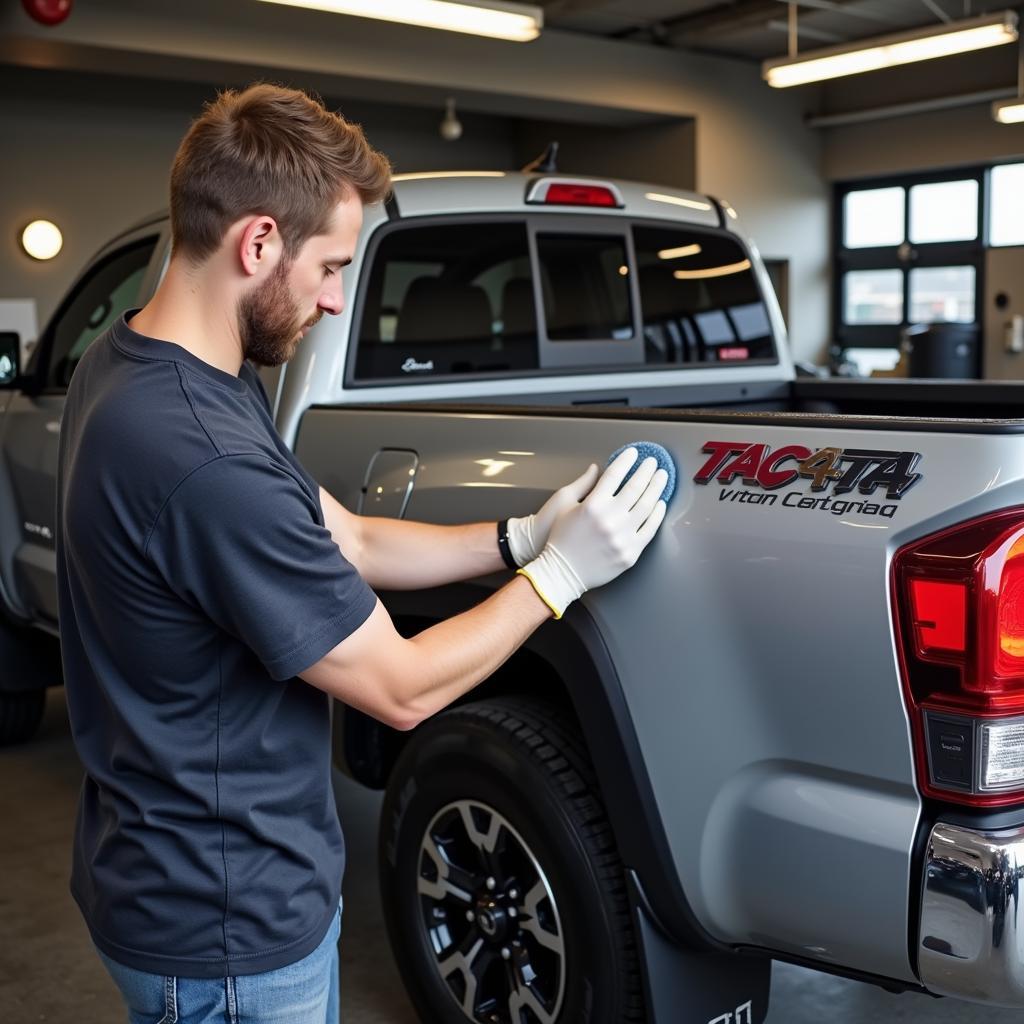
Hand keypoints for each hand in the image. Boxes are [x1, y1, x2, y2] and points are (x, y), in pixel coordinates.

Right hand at [517, 448, 667, 617]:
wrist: (561, 572)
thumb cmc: (560, 537)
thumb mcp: (564, 503)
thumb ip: (583, 483)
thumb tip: (598, 468)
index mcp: (592, 504)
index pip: (615, 475)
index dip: (626, 461)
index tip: (633, 453)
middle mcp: (609, 519)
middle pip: (635, 487)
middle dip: (646, 471)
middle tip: (653, 462)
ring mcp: (622, 537)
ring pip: (647, 507)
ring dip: (656, 488)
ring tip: (661, 477)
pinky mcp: (629, 553)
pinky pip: (649, 530)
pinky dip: (657, 515)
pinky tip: (660, 504)